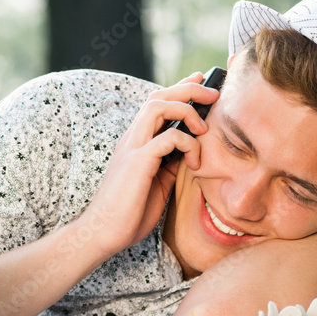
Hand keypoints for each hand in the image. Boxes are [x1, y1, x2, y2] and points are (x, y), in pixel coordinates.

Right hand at [79, 71, 220, 260]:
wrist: (103, 233)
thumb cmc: (128, 212)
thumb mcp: (157, 184)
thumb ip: (169, 164)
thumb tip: (188, 153)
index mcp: (136, 142)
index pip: (156, 104)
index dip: (179, 89)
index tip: (201, 81)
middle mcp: (132, 138)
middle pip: (158, 96)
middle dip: (188, 89)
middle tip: (213, 93)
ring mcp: (132, 148)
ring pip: (158, 106)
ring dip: (187, 109)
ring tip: (204, 128)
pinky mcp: (138, 162)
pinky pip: (168, 138)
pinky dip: (188, 145)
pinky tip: (195, 163)